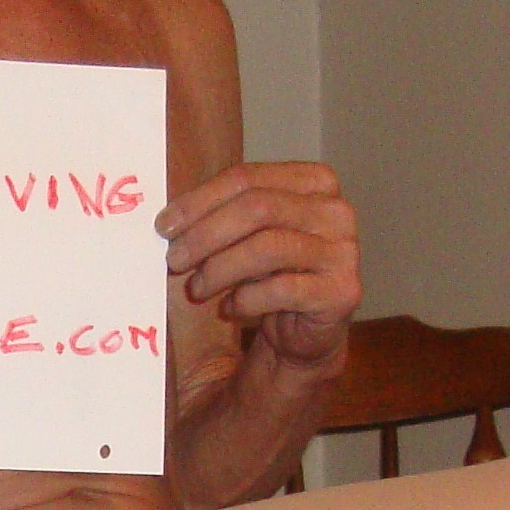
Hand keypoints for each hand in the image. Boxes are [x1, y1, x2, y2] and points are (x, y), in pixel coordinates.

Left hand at [160, 161, 359, 372]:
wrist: (306, 331)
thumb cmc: (272, 276)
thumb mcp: (247, 237)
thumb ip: (222, 216)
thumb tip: (170, 220)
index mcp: (314, 181)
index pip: (248, 178)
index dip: (200, 200)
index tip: (165, 225)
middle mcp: (336, 211)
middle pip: (258, 208)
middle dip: (206, 235)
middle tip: (174, 259)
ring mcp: (344, 251)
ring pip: (268, 247)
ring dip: (220, 269)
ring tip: (197, 288)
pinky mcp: (342, 291)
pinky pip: (282, 289)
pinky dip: (246, 300)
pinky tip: (231, 308)